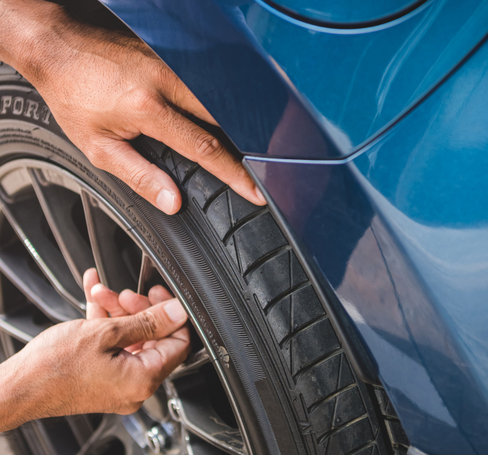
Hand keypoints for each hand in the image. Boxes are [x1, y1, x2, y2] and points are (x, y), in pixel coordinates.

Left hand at [0, 0, 265, 213]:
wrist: (58, 47)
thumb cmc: (74, 97)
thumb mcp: (99, 147)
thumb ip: (139, 176)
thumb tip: (173, 202)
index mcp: (149, 108)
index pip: (205, 148)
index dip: (234, 174)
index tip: (254, 190)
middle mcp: (167, 82)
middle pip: (223, 121)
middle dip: (244, 151)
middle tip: (258, 176)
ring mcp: (172, 64)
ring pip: (220, 102)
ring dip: (236, 130)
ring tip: (246, 156)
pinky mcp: (172, 55)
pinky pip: (207, 86)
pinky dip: (220, 109)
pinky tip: (222, 125)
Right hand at [0, 268, 189, 430]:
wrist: (15, 388)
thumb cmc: (52, 367)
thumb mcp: (106, 333)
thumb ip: (148, 321)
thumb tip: (178, 312)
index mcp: (143, 379)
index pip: (179, 343)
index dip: (172, 315)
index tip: (161, 295)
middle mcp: (136, 387)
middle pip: (154, 338)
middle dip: (139, 309)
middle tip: (125, 294)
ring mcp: (120, 383)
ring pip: (132, 338)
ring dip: (119, 312)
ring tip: (101, 293)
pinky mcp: (105, 378)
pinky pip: (115, 346)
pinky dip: (107, 323)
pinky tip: (95, 300)